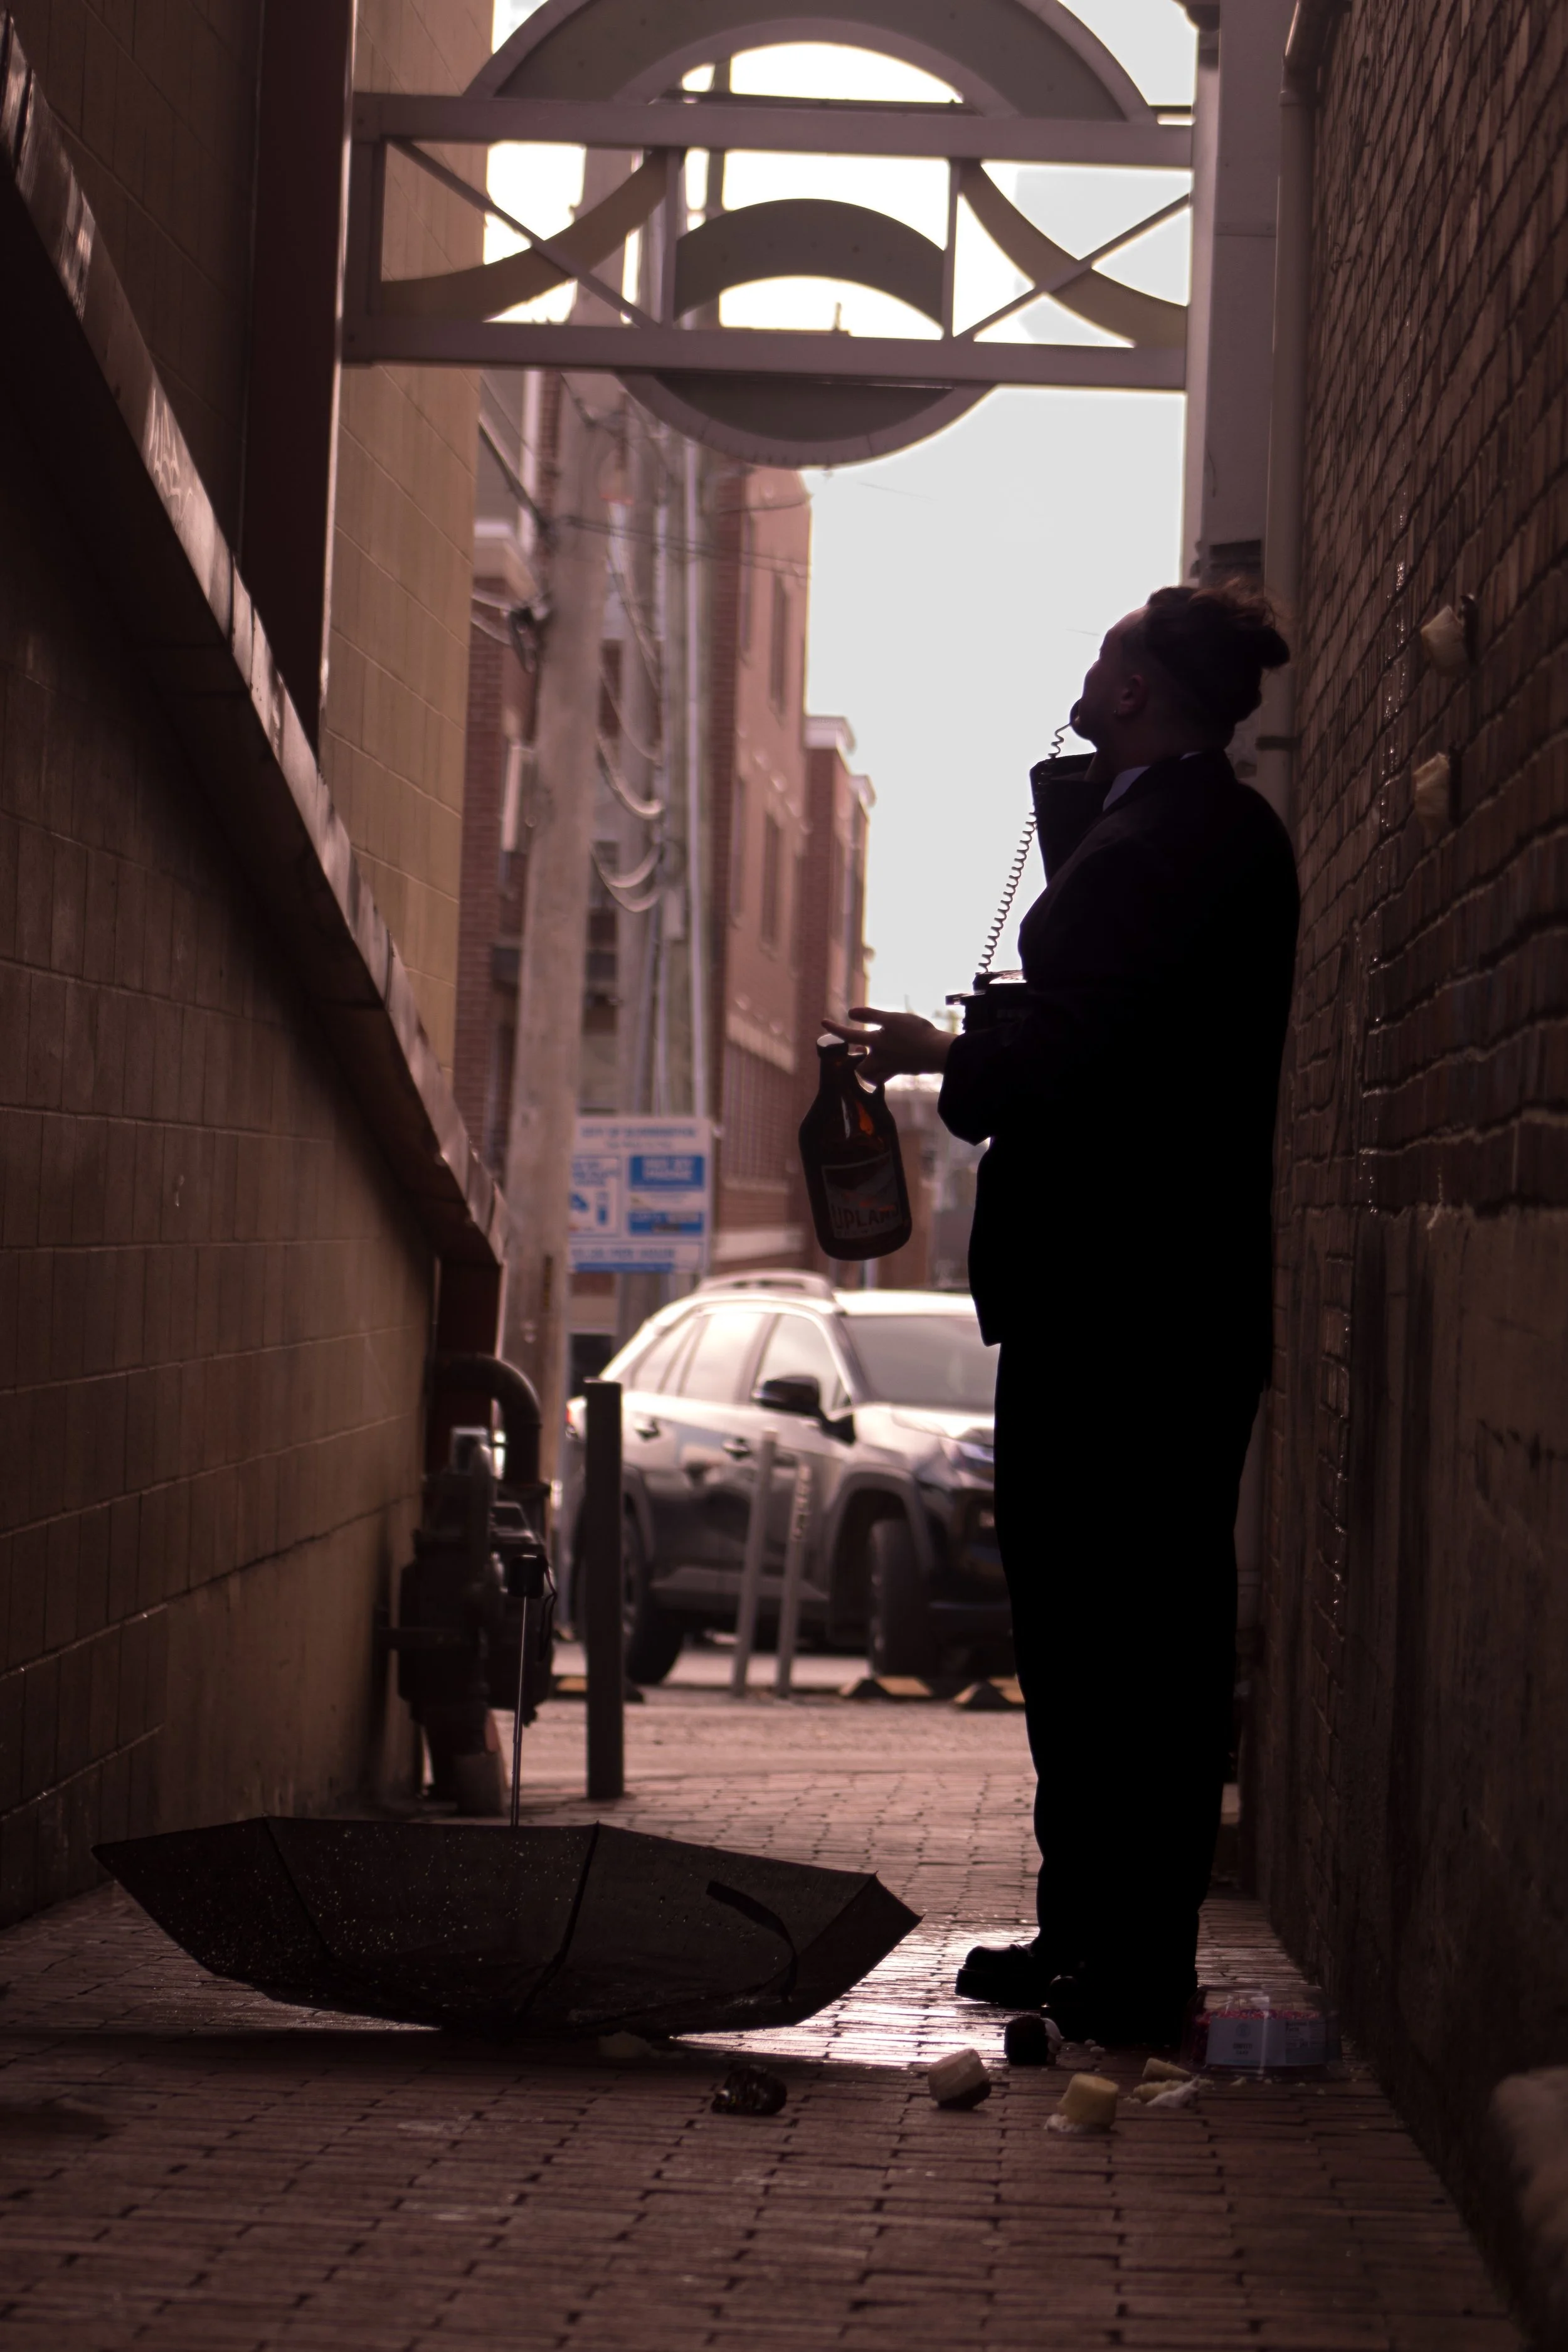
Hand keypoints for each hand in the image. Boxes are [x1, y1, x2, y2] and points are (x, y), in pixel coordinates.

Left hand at [821, 1006, 952, 1084]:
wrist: (938, 1052)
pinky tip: (888, 1065)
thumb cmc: (916, 1033)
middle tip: (857, 1052)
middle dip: (855, 1063)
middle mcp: (881, 1058)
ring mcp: (892, 1067)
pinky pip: (887, 1077)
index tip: (823, 1021)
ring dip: (867, 1070)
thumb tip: (849, 1013)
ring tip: (869, 1060)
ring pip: (872, 1076)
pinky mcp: (903, 1070)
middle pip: (859, 1068)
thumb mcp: (892, 1019)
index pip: (850, 1036)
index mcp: (876, 1043)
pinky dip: (882, 1073)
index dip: (835, 1028)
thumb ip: (870, 1015)